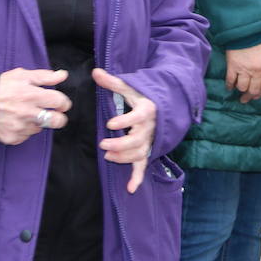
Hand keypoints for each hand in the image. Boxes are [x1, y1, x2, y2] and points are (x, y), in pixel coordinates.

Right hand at [0, 68, 70, 145]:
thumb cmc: (1, 87)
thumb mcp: (22, 76)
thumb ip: (45, 76)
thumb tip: (63, 75)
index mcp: (31, 95)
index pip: (59, 102)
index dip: (64, 102)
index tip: (62, 103)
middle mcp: (27, 113)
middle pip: (56, 121)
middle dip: (59, 118)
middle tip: (54, 114)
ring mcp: (19, 127)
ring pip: (40, 128)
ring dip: (38, 122)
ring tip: (26, 114)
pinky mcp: (13, 138)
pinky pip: (26, 135)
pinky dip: (25, 129)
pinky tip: (17, 121)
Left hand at [93, 68, 157, 193]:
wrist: (166, 104)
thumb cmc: (144, 95)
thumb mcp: (130, 87)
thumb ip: (112, 82)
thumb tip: (94, 71)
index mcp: (147, 110)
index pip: (138, 117)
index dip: (125, 121)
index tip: (110, 123)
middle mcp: (151, 127)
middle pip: (137, 140)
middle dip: (120, 144)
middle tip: (103, 145)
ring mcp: (150, 140)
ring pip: (139, 153)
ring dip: (124, 157)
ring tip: (108, 156)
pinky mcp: (148, 149)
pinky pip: (144, 164)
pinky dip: (138, 177)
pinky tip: (130, 189)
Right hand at [225, 39, 260, 103]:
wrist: (246, 30)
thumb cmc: (258, 39)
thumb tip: (260, 78)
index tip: (257, 95)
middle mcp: (258, 70)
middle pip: (254, 89)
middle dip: (250, 96)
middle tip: (245, 98)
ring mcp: (245, 69)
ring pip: (242, 87)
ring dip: (240, 89)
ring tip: (238, 89)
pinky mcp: (233, 66)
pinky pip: (231, 80)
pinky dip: (230, 85)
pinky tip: (229, 87)